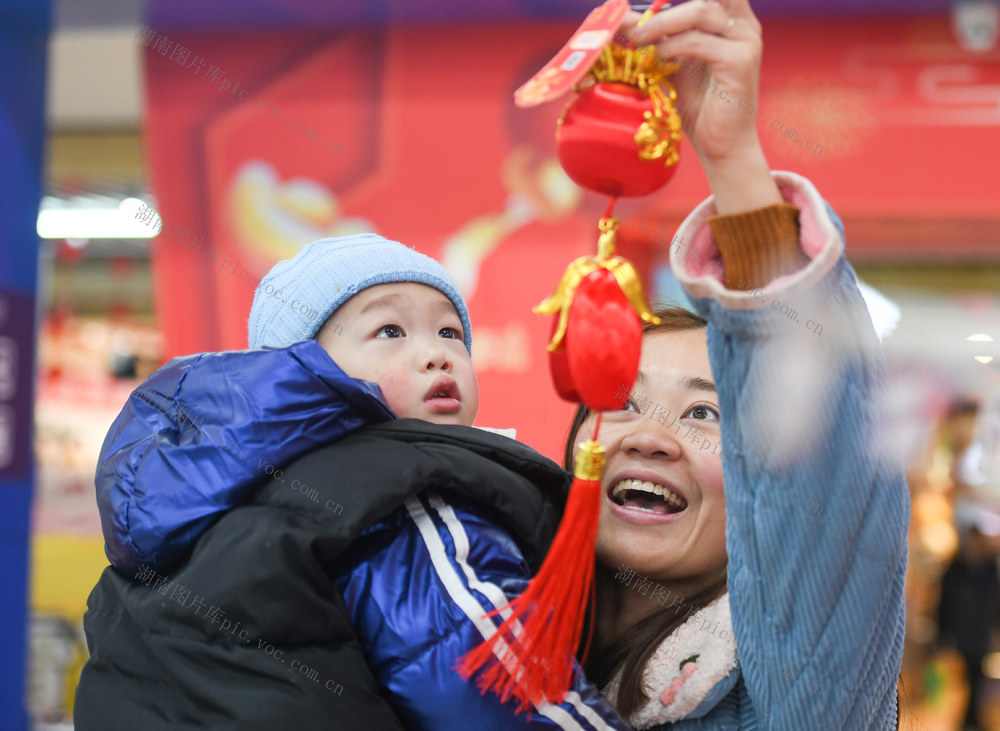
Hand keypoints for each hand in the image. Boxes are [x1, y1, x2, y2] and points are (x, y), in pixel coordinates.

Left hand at [620, 0, 780, 213]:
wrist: (721, 145)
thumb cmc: (699, 107)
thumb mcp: (676, 64)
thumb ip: (661, 40)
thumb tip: (626, 20)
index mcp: (731, 19)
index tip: (639, 8)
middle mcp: (743, 24)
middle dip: (665, 7)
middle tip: (633, 22)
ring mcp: (745, 40)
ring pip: (700, 11)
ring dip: (662, 23)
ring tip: (637, 40)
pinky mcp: (740, 60)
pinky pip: (698, 42)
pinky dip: (671, 47)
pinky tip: (655, 58)